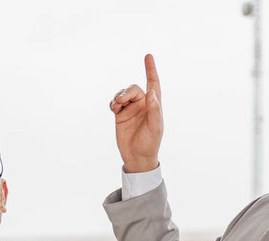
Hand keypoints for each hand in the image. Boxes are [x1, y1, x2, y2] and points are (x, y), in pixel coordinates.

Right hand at [110, 54, 163, 172]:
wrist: (137, 157)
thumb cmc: (150, 143)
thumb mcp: (155, 127)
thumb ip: (155, 110)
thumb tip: (151, 93)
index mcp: (153, 105)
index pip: (153, 83)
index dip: (151, 69)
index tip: (148, 56)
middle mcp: (142, 104)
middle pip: (133, 88)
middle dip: (127, 92)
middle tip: (122, 101)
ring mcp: (130, 109)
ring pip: (123, 94)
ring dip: (118, 96)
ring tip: (116, 106)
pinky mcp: (120, 115)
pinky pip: (115, 102)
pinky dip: (112, 102)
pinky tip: (113, 107)